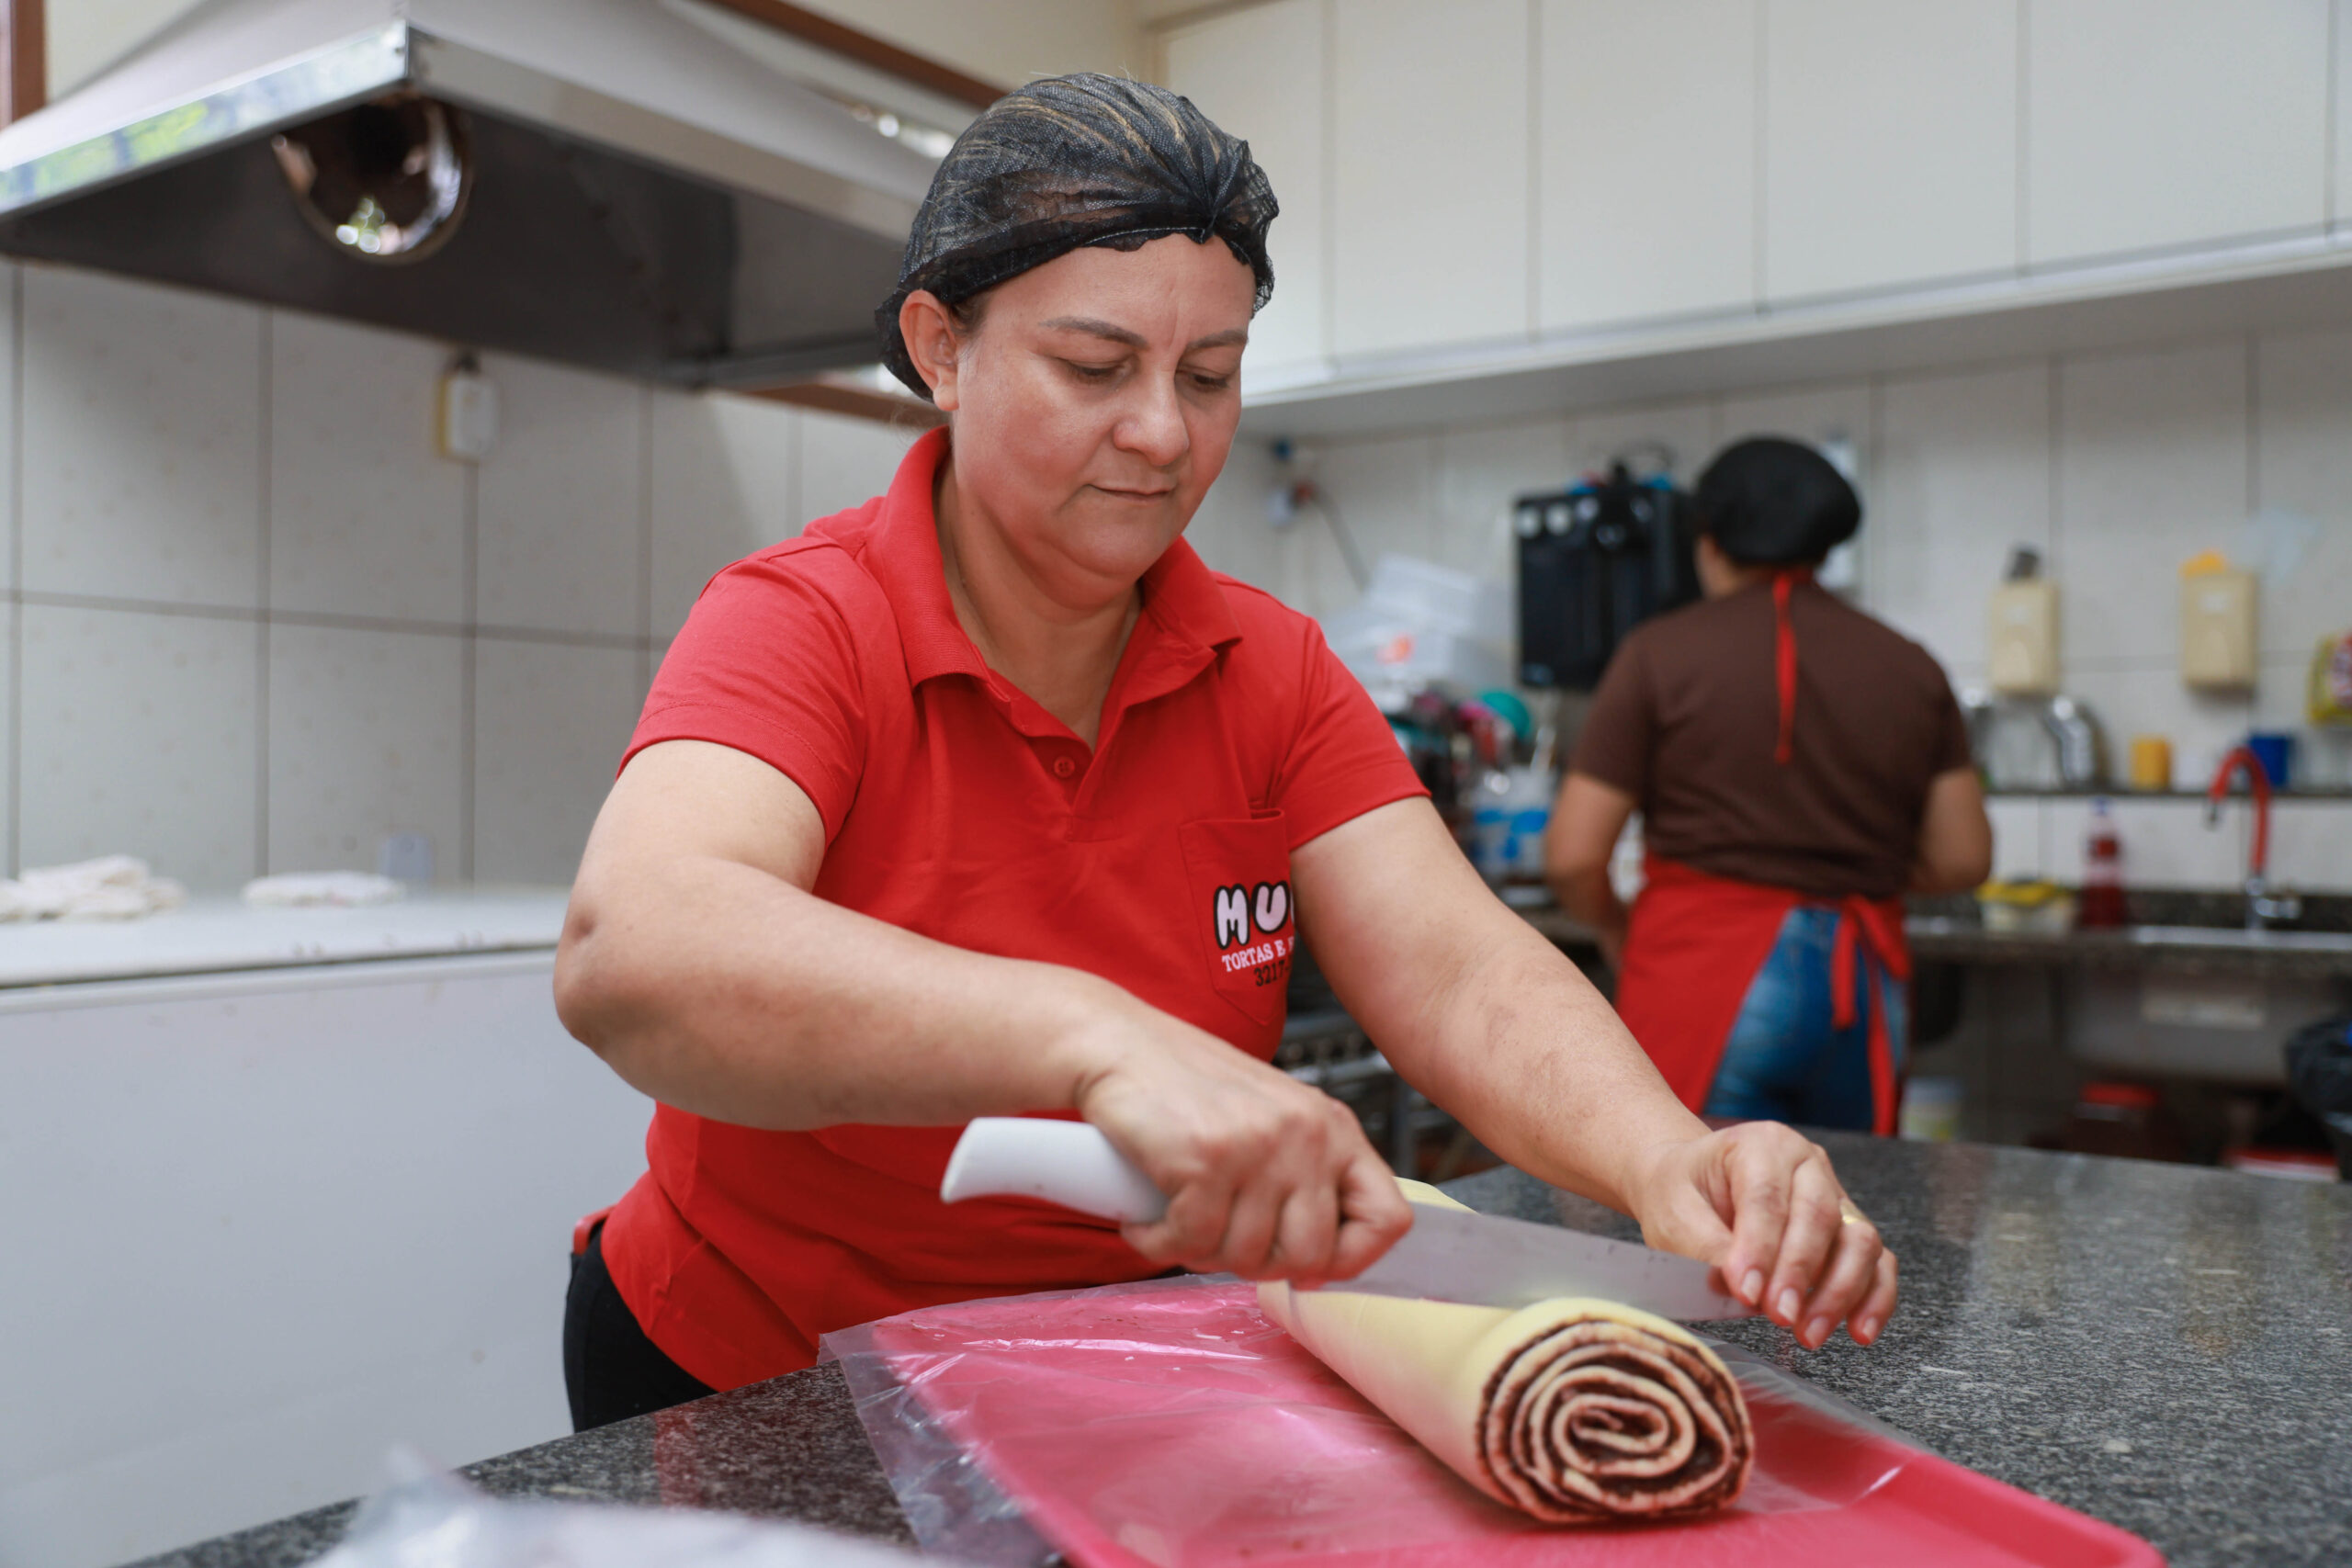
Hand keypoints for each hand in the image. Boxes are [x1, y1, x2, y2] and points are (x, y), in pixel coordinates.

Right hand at [1062, 990, 1411, 1284]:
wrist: (1117, 1044)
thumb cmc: (1185, 1088)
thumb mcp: (1271, 1122)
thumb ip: (1303, 1178)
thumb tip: (1320, 1266)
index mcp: (1333, 1127)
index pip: (1387, 1219)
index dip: (1350, 1259)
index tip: (1306, 1265)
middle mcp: (1308, 1134)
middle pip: (1311, 1256)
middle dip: (1257, 1264)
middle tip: (1218, 1239)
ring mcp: (1260, 1146)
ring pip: (1246, 1257)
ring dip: (1199, 1251)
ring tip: (1176, 1216)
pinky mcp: (1207, 1159)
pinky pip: (1190, 1242)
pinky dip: (1158, 1241)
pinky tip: (1146, 1217)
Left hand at [1622, 1122, 1897, 1348]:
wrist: (1691, 1186)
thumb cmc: (1681, 1194)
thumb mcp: (1672, 1213)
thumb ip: (1704, 1247)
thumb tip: (1744, 1288)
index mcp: (1761, 1145)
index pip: (1767, 1197)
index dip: (1760, 1248)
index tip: (1746, 1292)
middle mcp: (1808, 1165)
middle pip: (1820, 1216)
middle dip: (1800, 1273)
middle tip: (1779, 1316)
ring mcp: (1836, 1197)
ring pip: (1860, 1241)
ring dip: (1840, 1292)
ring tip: (1809, 1333)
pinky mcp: (1850, 1232)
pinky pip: (1878, 1264)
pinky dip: (1874, 1298)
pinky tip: (1858, 1331)